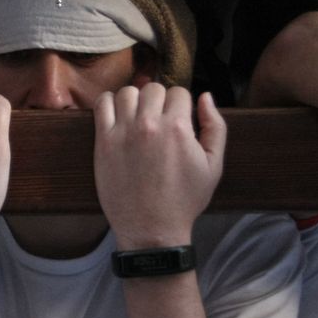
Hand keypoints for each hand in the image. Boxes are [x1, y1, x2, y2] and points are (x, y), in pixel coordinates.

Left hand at [94, 85, 224, 248]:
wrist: (152, 229)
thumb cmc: (184, 200)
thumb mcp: (213, 166)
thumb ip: (215, 127)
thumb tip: (206, 96)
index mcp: (178, 128)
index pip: (179, 92)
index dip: (181, 105)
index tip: (178, 121)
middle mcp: (150, 125)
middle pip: (153, 88)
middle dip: (159, 101)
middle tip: (159, 121)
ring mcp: (123, 132)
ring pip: (128, 92)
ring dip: (135, 101)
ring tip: (139, 118)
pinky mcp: (103, 141)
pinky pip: (102, 104)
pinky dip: (109, 103)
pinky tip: (118, 116)